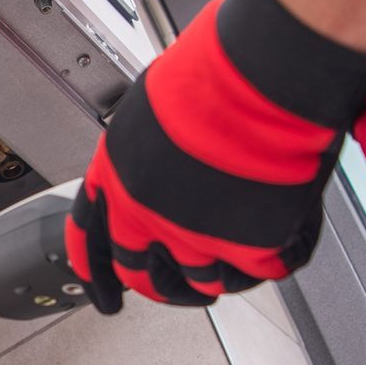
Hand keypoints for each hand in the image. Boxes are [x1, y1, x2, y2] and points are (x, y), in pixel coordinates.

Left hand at [65, 0, 365, 312]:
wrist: (265, 72)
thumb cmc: (216, 71)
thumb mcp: (151, 110)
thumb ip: (147, 156)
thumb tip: (158, 172)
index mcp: (115, 176)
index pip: (89, 241)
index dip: (95, 274)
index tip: (101, 293)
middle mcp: (144, 213)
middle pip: (141, 274)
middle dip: (160, 287)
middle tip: (176, 288)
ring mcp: (193, 235)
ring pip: (201, 282)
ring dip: (218, 276)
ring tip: (236, 257)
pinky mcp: (245, 247)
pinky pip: (257, 273)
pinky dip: (270, 259)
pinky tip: (277, 238)